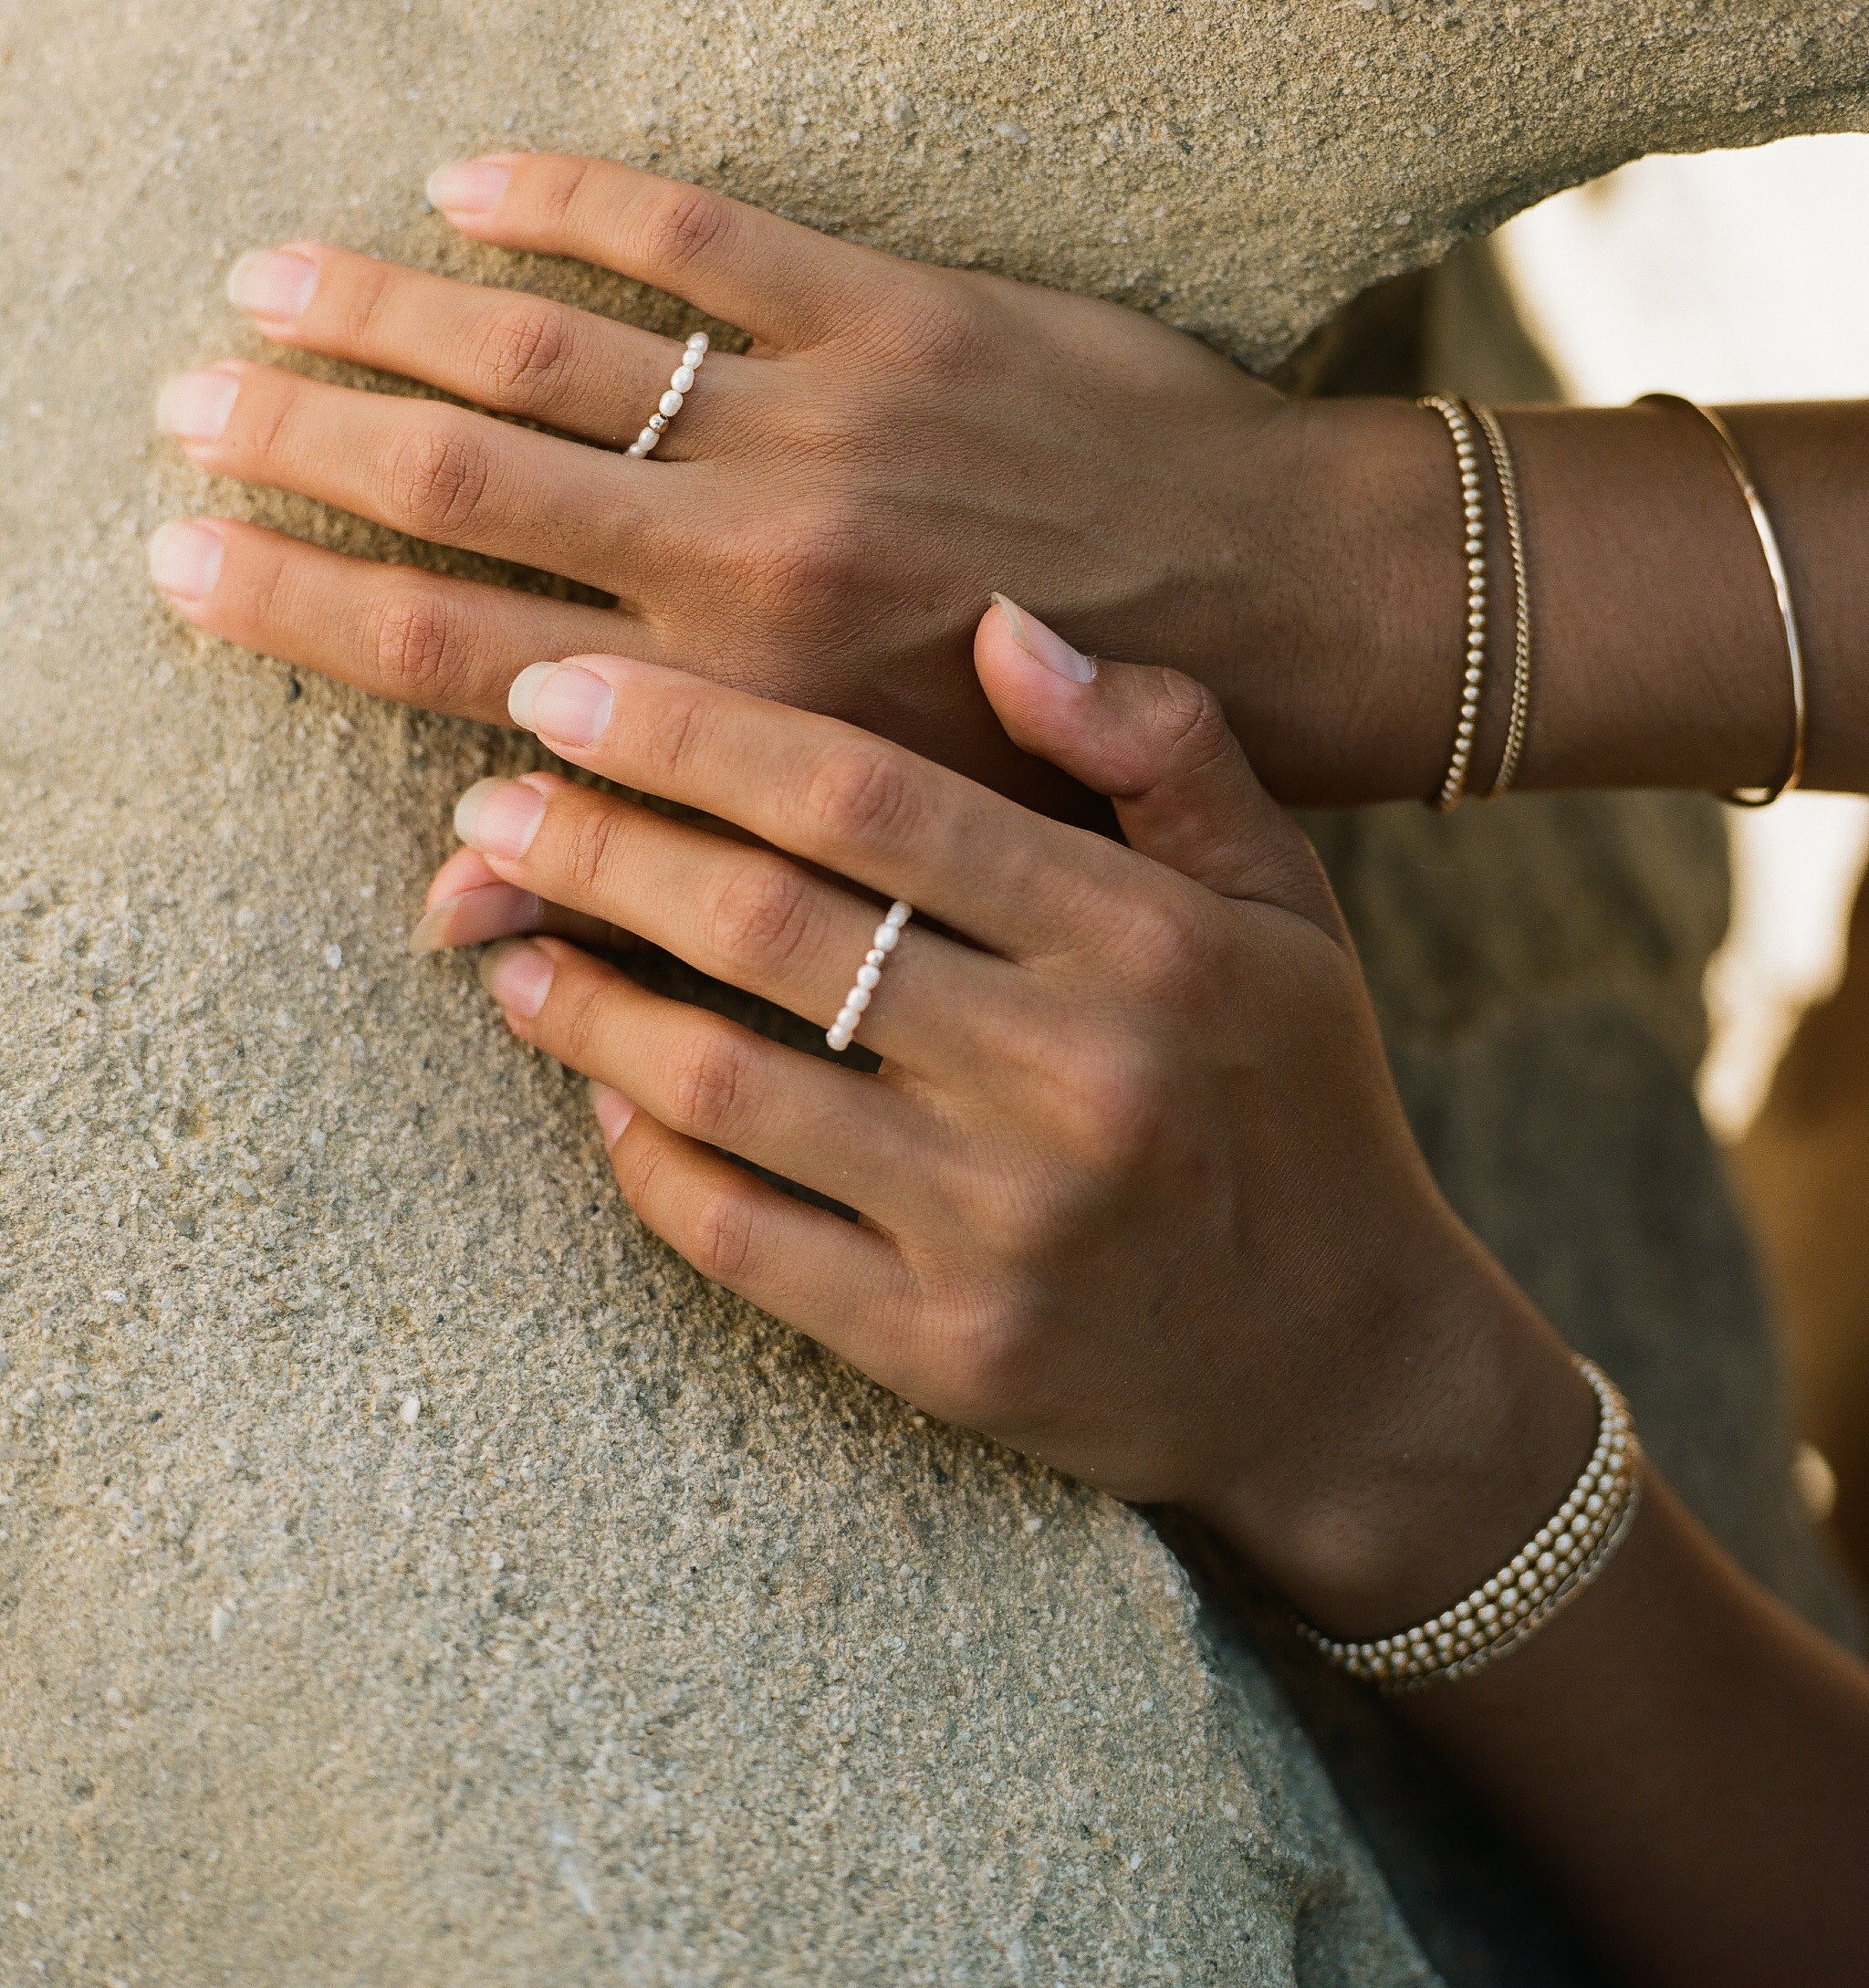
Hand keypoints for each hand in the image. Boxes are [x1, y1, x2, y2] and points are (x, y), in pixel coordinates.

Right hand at [147, 150, 1442, 809]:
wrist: (1273, 615)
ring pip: (546, 350)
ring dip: (388, 311)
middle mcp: (746, 553)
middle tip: (180, 404)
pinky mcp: (899, 309)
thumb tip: (453, 900)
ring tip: (267, 278)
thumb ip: (655, 859)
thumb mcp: (866, 839)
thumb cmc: (1058, 755)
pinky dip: (573, 199)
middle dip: (298, 442)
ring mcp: (818, 417)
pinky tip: (469, 178)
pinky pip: (700, 231)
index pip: (445, 644)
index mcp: (727, 695)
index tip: (177, 558)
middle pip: (457, 483)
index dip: (289, 600)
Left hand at [414, 596, 1588, 1634]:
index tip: (566, 694)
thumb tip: (1003, 620)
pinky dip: (644, 1155)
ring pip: (725, 1083)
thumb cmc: (1294, 1099)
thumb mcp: (1279, 904)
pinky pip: (739, 1239)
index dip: (697, 735)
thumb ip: (1162, 747)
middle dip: (598, 845)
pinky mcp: (945, 1351)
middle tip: (489, 798)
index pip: (874, 800)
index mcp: (1150, 942)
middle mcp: (1075, 1078)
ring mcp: (1004, 1228)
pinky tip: (601, 1088)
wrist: (1346, 1368)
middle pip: (771, 925)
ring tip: (499, 936)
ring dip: (586, 998)